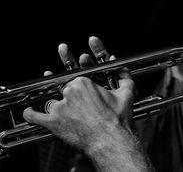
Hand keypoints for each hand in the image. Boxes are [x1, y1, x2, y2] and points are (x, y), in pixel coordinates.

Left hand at [23, 36, 135, 152]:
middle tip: (81, 107)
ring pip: (53, 102)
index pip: (77, 80)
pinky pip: (35, 116)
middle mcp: (70, 91)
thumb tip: (124, 69)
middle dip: (72, 98)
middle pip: (65, 90)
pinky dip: (31, 113)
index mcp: (84, 82)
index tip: (83, 90)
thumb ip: (125, 77)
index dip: (82, 87)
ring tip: (69, 116)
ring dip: (58, 107)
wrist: (111, 140)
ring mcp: (59, 106)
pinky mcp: (52, 122)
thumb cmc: (118, 119)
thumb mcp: (127, 93)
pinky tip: (30, 111)